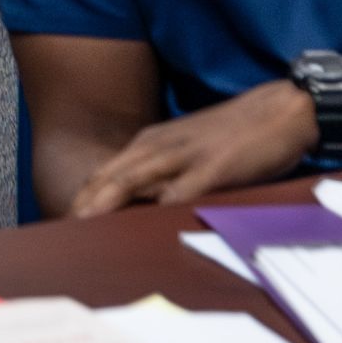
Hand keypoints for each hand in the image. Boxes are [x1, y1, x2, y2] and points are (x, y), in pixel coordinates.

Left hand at [70, 77, 321, 214]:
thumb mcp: (188, 149)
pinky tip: (145, 230)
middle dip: (84, 206)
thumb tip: (143, 206)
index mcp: (152, 142)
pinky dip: (158, 210)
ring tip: (84, 230)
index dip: (84, 199)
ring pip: (133, 181)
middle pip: (110, 178)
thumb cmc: (234, 135)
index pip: (106, 173)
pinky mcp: (212, 168)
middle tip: (62, 232)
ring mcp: (184, 156)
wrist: (279, 110)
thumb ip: (165, 172)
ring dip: (107, 206)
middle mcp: (160, 146)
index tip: (64, 222)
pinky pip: (180, 192)